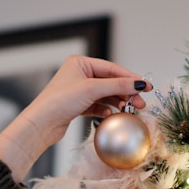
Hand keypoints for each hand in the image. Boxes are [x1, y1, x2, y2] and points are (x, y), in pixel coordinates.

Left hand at [24, 55, 150, 146]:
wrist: (42, 124)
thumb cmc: (60, 101)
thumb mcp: (92, 89)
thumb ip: (118, 86)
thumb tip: (139, 83)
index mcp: (80, 63)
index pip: (112, 69)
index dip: (130, 78)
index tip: (146, 86)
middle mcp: (80, 75)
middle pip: (110, 82)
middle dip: (126, 93)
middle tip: (140, 103)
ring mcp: (79, 91)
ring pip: (106, 95)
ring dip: (118, 102)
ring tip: (130, 110)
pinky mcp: (78, 105)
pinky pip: (98, 105)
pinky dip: (106, 110)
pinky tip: (110, 114)